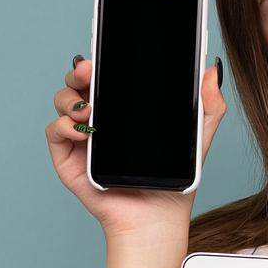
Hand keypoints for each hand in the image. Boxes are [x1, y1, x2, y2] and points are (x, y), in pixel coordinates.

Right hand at [46, 54, 227, 236]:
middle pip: (79, 81)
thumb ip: (208, 105)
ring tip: (91, 109)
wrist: (158, 217)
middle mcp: (100, 117)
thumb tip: (211, 71)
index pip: (108, 74)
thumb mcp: (198, 138)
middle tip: (89, 70)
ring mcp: (82, 136)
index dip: (103, 60)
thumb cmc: (173, 179)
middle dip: (80, 70)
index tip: (107, 51)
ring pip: (63, 100)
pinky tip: (84, 132)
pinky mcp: (69, 157)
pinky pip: (55, 131)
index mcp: (124, 108)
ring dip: (71, 97)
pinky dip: (64, 125)